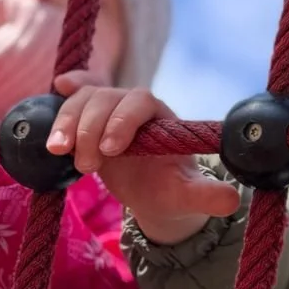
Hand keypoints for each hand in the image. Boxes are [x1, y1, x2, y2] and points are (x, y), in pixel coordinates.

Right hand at [49, 74, 240, 245]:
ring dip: (67, 121)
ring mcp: (110, 110)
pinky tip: (57, 88)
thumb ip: (207, 196)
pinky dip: (66, 93)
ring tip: (58, 151)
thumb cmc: (171, 191)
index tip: (111, 149)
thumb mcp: (188, 196)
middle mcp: (135, 107)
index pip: (140, 102)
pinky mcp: (90, 119)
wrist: (154, 194)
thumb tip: (232, 200)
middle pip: (106, 98)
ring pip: (85, 99)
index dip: (122, 120)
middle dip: (89, 128)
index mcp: (162, 118)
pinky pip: (76, 97)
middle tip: (87, 166)